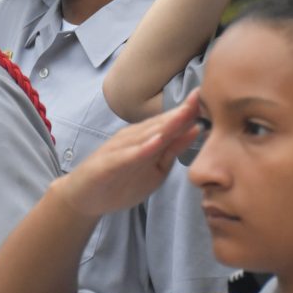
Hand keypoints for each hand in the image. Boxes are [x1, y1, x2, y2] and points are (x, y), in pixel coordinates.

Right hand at [55, 93, 201, 217]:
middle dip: (181, 112)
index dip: (189, 111)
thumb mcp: (154, 167)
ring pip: (145, 136)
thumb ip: (172, 149)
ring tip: (184, 114)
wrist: (83, 196)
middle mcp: (133, 138)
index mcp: (146, 138)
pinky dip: (141, 149)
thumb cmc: (120, 179)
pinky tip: (155, 143)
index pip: (171, 123)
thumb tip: (196, 129)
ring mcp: (120, 149)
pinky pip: (126, 156)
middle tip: (200, 96)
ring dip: (165, 125)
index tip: (209, 98)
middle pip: (161, 124)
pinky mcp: (107, 164)